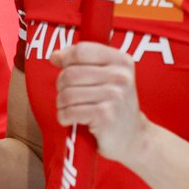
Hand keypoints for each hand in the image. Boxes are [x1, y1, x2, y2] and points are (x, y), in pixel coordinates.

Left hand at [51, 42, 148, 165]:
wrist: (133, 137)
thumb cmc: (113, 104)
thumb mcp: (106, 77)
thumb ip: (81, 62)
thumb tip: (54, 56)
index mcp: (121, 61)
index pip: (81, 50)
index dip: (65, 58)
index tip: (60, 65)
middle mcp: (120, 76)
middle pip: (70, 73)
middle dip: (61, 86)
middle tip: (68, 96)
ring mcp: (115, 96)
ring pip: (67, 93)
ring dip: (62, 104)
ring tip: (71, 108)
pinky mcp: (106, 115)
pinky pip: (70, 112)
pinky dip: (64, 117)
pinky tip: (72, 120)